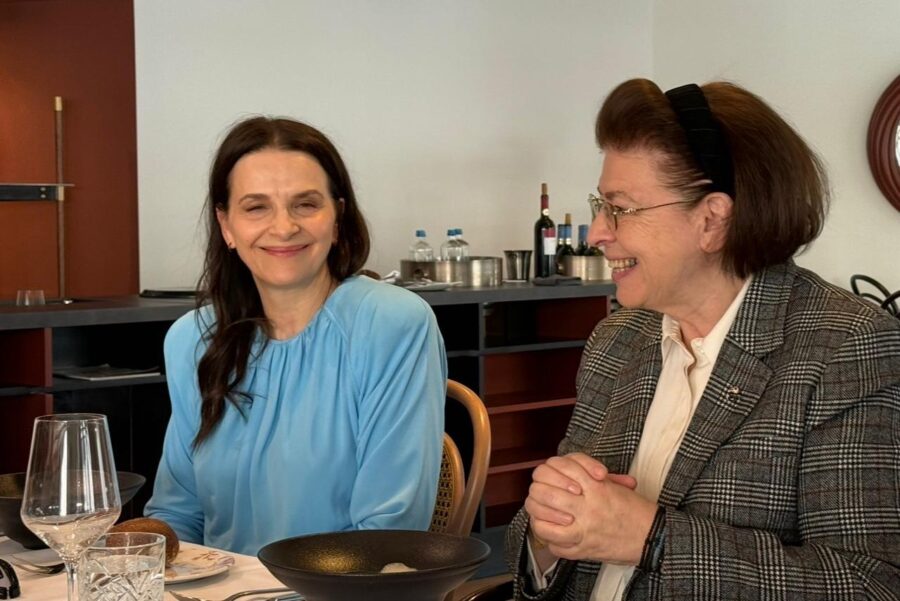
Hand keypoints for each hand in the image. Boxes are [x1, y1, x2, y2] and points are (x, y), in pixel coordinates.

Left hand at [524, 453, 655, 564]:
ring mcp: (582, 529)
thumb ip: (589, 474)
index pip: (557, 467)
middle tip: (542, 493)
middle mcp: (586, 506)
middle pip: (543, 491)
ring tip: (544, 513)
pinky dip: (548, 538)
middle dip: (538, 491)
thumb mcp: (614, 484)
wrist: (651, 536)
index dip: (551, 470)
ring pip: (542, 519)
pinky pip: (553, 544)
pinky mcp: (582, 550)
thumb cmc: (634, 509)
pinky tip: (552, 533)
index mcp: (595, 486)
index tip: (554, 477)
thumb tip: (566, 470)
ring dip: (539, 514)